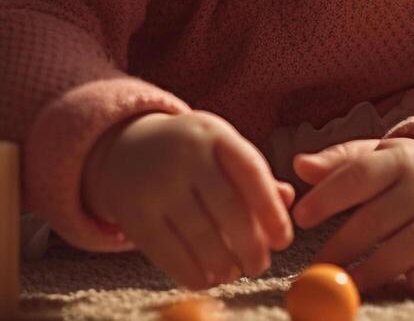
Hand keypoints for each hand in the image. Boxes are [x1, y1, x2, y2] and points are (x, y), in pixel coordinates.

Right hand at [82, 111, 295, 289]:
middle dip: (250, 244)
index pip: (251, 172)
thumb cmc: (191, 154)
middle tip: (260, 265)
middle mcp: (185, 154)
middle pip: (227, 206)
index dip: (271, 211)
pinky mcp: (134, 213)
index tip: (283, 241)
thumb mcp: (221, 150)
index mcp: (215, 134)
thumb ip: (254, 177)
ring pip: (199, 234)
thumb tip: (287, 201)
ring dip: (223, 263)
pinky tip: (206, 280)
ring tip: (233, 272)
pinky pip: (167, 251)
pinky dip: (191, 272)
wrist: (126, 146)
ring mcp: (156, 183)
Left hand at [289, 137, 413, 294]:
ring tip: (343, 283)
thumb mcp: (374, 157)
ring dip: (374, 268)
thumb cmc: (402, 173)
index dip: (329, 196)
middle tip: (314, 267)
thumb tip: (300, 166)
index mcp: (401, 158)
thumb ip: (337, 162)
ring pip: (413, 243)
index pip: (361, 175)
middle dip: (343, 244)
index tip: (300, 217)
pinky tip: (395, 286)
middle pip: (382, 216)